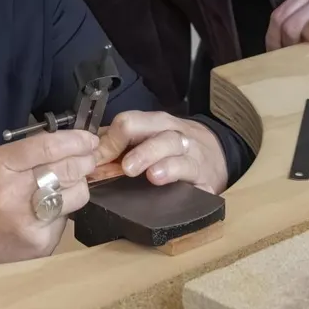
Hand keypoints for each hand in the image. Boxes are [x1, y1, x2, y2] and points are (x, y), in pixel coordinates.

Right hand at [0, 129, 98, 266]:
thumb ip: (28, 151)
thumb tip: (67, 141)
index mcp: (0, 166)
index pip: (48, 147)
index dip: (76, 141)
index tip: (89, 139)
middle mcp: (15, 193)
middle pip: (68, 170)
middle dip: (86, 161)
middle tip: (90, 158)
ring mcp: (30, 222)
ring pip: (76, 195)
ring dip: (78, 186)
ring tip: (67, 185)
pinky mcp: (41, 243)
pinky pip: (67, 219)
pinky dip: (64, 211)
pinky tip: (49, 212)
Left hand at [93, 111, 229, 193]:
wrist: (218, 155)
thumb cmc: (173, 147)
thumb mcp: (150, 137)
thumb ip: (120, 144)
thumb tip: (89, 154)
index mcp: (156, 124)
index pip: (130, 123)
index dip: (110, 141)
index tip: (96, 160)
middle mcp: (175, 135)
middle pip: (156, 133)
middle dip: (138, 148)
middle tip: (124, 166)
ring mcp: (192, 156)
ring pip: (176, 151)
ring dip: (160, 161)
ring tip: (149, 175)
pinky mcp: (205, 179)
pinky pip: (195, 179)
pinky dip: (182, 180)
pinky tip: (170, 186)